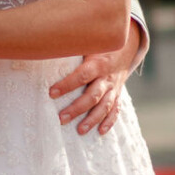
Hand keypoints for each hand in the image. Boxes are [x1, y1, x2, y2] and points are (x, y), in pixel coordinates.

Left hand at [48, 20, 145, 136]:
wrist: (126, 48)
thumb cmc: (99, 46)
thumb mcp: (88, 43)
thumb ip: (73, 46)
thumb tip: (47, 45)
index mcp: (98, 64)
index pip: (82, 76)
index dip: (67, 85)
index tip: (51, 93)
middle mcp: (107, 78)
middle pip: (93, 96)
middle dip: (77, 108)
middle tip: (61, 118)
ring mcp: (114, 88)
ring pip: (104, 106)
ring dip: (92, 119)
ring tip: (80, 131)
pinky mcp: (118, 94)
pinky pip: (115, 110)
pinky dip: (109, 121)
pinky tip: (100, 132)